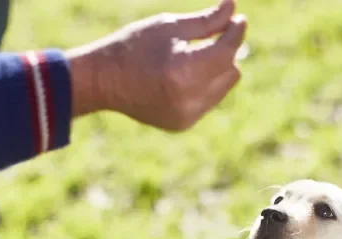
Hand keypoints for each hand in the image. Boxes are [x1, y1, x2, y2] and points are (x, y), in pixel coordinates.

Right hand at [66, 0, 246, 130]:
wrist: (102, 81)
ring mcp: (187, 116)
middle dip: (227, 52)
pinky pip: (209, 101)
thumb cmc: (133, 46)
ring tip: (197, 54)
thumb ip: (206, 21)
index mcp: (183, 71)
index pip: (225, 52)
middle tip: (216, 35)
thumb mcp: (169, 27)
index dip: (235, 34)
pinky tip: (186, 74)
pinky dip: (205, 86)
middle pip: (230, 72)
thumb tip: (234, 8)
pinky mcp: (183, 124)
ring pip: (223, 88)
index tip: (239, 19)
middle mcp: (188, 99)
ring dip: (218, 69)